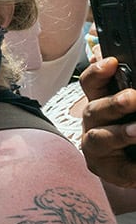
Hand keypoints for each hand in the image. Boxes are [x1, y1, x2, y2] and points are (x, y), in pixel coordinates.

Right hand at [79, 57, 135, 186]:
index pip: (92, 83)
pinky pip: (121, 170)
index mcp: (101, 101)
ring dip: (120, 134)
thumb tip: (100, 52)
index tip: (111, 63)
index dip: (97, 72)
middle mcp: (94, 123)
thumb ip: (124, 82)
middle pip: (94, 109)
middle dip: (114, 103)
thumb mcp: (129, 103)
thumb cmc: (132, 127)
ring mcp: (97, 148)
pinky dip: (134, 167)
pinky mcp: (108, 171)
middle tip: (132, 98)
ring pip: (100, 138)